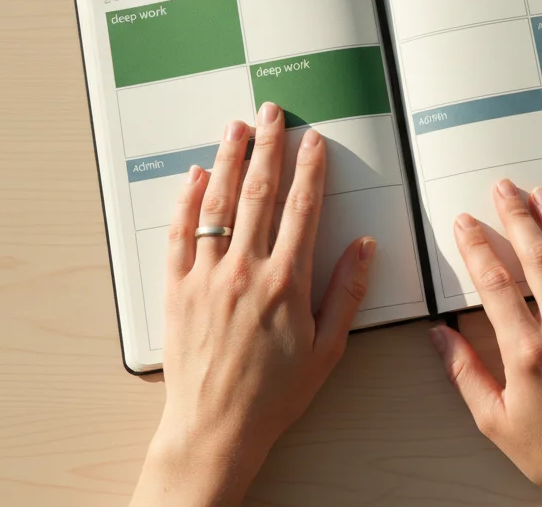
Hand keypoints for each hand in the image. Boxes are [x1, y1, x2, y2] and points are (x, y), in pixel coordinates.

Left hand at [130, 102, 375, 506]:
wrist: (215, 427)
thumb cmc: (275, 394)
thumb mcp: (329, 348)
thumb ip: (347, 293)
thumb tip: (364, 247)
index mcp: (287, 283)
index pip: (302, 210)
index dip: (310, 169)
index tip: (314, 141)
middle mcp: (245, 271)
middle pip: (258, 194)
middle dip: (267, 148)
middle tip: (272, 115)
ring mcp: (206, 277)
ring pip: (218, 204)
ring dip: (228, 160)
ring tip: (236, 128)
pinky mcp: (177, 289)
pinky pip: (180, 234)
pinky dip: (187, 200)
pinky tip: (195, 175)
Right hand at [429, 180, 541, 506]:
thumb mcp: (494, 421)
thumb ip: (465, 372)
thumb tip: (441, 335)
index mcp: (528, 353)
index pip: (496, 283)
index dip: (476, 247)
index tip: (465, 224)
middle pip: (538, 258)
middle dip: (517, 217)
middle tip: (502, 189)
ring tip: (539, 194)